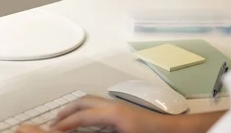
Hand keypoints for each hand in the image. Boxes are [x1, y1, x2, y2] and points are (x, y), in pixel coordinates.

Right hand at [17, 95, 167, 132]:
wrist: (177, 131)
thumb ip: (100, 132)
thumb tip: (84, 131)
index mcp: (113, 113)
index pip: (81, 115)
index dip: (65, 123)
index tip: (53, 129)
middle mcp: (114, 105)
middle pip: (83, 102)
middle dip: (66, 110)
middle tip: (54, 121)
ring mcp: (120, 106)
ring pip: (91, 101)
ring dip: (77, 109)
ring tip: (66, 119)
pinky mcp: (125, 111)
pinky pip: (99, 106)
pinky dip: (87, 111)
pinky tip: (86, 122)